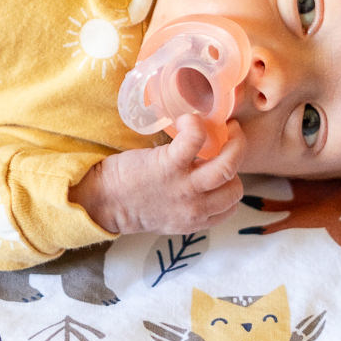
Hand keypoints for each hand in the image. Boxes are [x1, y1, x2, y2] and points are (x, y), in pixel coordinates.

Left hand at [68, 116, 244, 235]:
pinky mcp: (168, 165)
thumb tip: (204, 181)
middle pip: (236, 187)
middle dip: (236, 163)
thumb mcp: (170, 216)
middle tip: (229, 141)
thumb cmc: (133, 203)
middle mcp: (196, 207)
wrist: (104, 201)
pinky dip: (196, 125)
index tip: (222, 166)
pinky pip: (195, 140)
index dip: (231, 184)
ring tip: (227, 128)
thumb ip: (191, 206)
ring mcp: (184, 187)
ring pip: (228, 166)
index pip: (232, 205)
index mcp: (197, 220)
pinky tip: (189, 120)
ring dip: (234, 143)